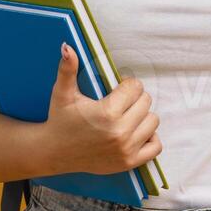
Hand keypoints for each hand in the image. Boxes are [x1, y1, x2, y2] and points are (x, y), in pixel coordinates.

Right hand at [44, 43, 161, 174]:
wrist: (54, 153)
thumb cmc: (60, 120)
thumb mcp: (62, 93)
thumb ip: (67, 69)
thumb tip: (68, 47)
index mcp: (107, 113)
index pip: (135, 87)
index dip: (127, 84)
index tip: (117, 88)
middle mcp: (120, 132)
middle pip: (146, 102)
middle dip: (135, 98)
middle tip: (120, 102)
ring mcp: (126, 149)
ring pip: (153, 121)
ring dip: (142, 116)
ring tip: (127, 115)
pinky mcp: (129, 162)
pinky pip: (155, 146)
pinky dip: (150, 137)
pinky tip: (135, 131)